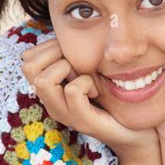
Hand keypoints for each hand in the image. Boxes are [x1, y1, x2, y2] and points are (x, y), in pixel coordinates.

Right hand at [21, 36, 158, 160]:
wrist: (137, 133)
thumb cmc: (116, 99)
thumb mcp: (92, 71)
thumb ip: (77, 56)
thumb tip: (67, 31)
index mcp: (51, 90)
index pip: (27, 59)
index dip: (49, 46)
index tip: (75, 54)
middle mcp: (52, 103)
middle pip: (28, 66)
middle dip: (55, 52)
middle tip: (79, 62)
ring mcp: (65, 114)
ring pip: (43, 80)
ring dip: (69, 68)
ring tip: (88, 77)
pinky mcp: (82, 121)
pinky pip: (72, 91)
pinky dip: (86, 82)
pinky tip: (98, 89)